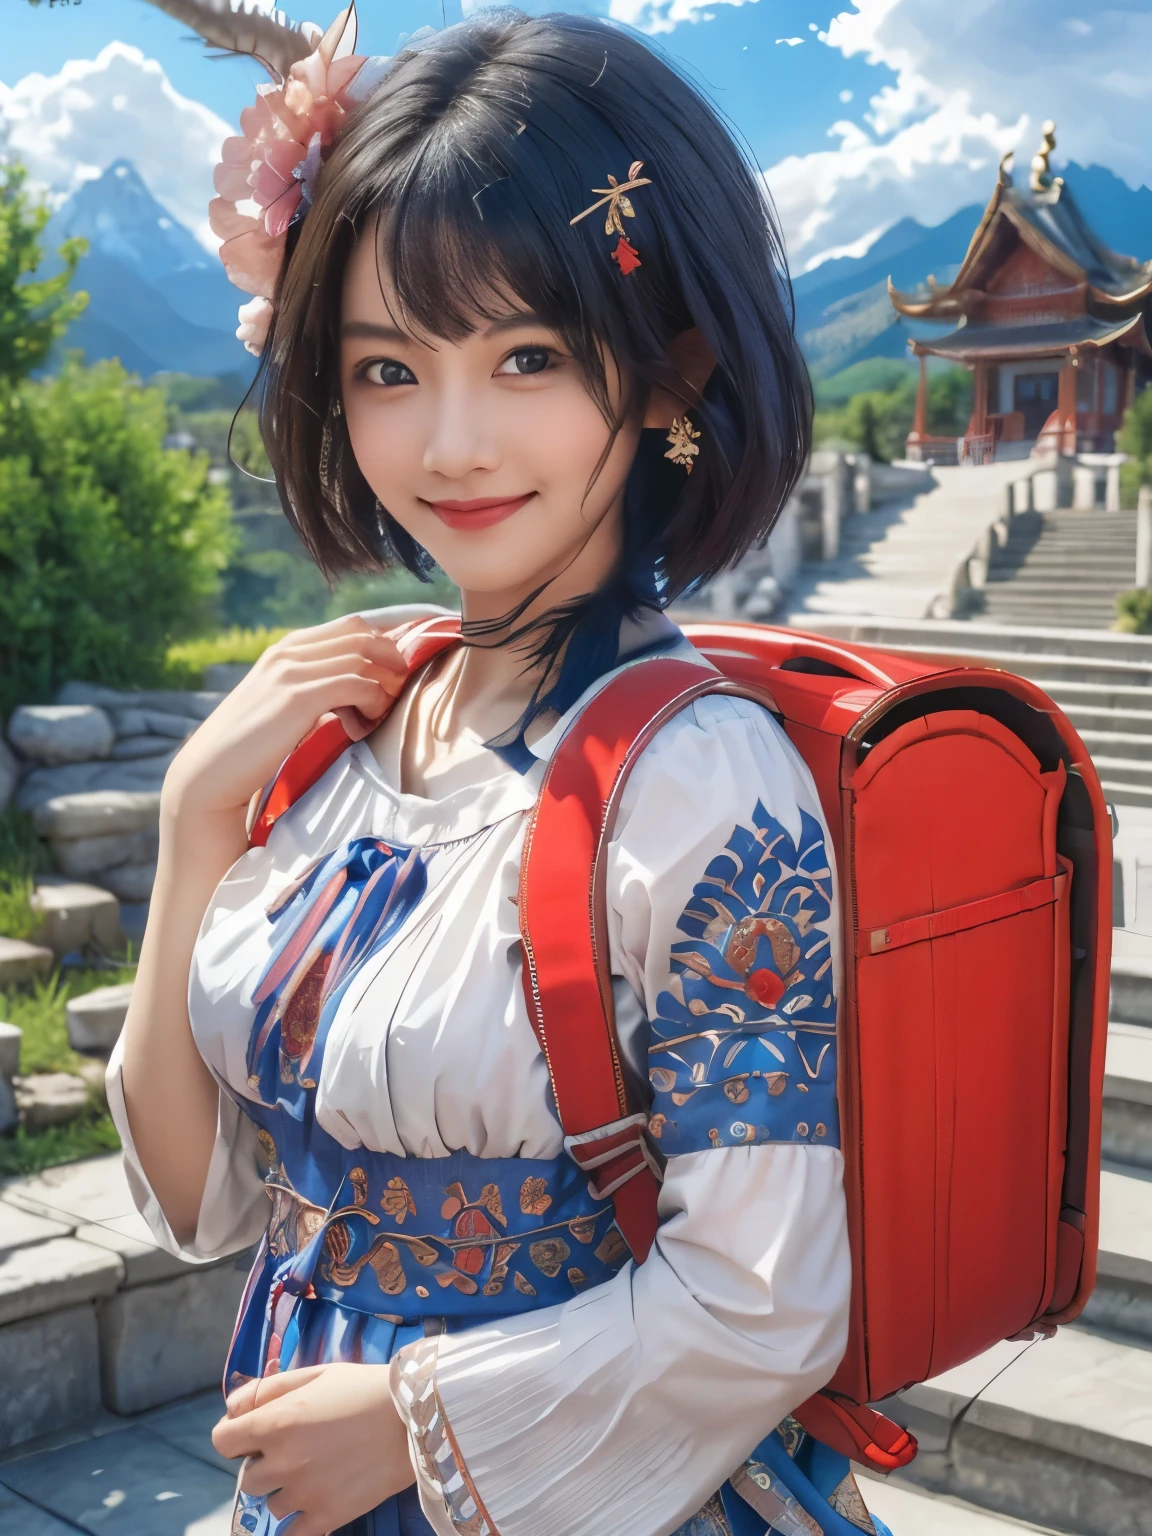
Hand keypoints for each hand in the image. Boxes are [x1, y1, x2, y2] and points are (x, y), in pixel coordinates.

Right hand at [162, 614, 407, 826]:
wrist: (211, 772)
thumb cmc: (249, 746)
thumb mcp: (281, 704)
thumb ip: (312, 688)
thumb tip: (357, 690)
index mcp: (286, 649)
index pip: (351, 624)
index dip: (386, 640)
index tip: (403, 666)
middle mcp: (288, 652)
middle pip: (362, 634)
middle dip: (392, 659)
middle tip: (399, 691)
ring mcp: (291, 671)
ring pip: (363, 657)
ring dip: (383, 686)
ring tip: (378, 715)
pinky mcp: (298, 697)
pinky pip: (356, 685)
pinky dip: (371, 704)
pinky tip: (361, 729)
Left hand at [213, 1362, 415, 1534]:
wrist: (413, 1417)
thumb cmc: (362, 1388)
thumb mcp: (315, 1374)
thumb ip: (267, 1388)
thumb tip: (231, 1408)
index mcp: (274, 1423)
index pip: (221, 1442)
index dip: (236, 1437)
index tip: (253, 1435)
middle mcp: (281, 1462)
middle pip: (248, 1476)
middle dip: (266, 1464)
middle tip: (298, 1450)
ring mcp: (302, 1493)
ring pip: (271, 1505)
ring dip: (286, 1491)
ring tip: (317, 1472)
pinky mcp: (326, 1517)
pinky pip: (292, 1534)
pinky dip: (299, 1522)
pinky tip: (315, 1502)